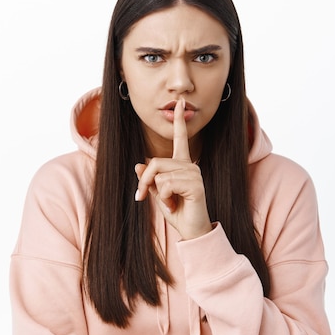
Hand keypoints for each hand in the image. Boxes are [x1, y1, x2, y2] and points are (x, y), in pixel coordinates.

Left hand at [134, 99, 212, 239]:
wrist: (192, 230)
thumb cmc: (178, 212)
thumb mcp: (158, 194)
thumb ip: (149, 180)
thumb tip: (138, 165)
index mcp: (182, 165)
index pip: (180, 139)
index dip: (179, 121)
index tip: (180, 104)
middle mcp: (190, 166)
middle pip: (155, 162)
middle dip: (144, 181)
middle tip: (142, 196)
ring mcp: (194, 174)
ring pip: (159, 175)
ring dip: (156, 193)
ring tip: (169, 203)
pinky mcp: (196, 185)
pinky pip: (166, 185)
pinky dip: (164, 198)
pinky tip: (175, 205)